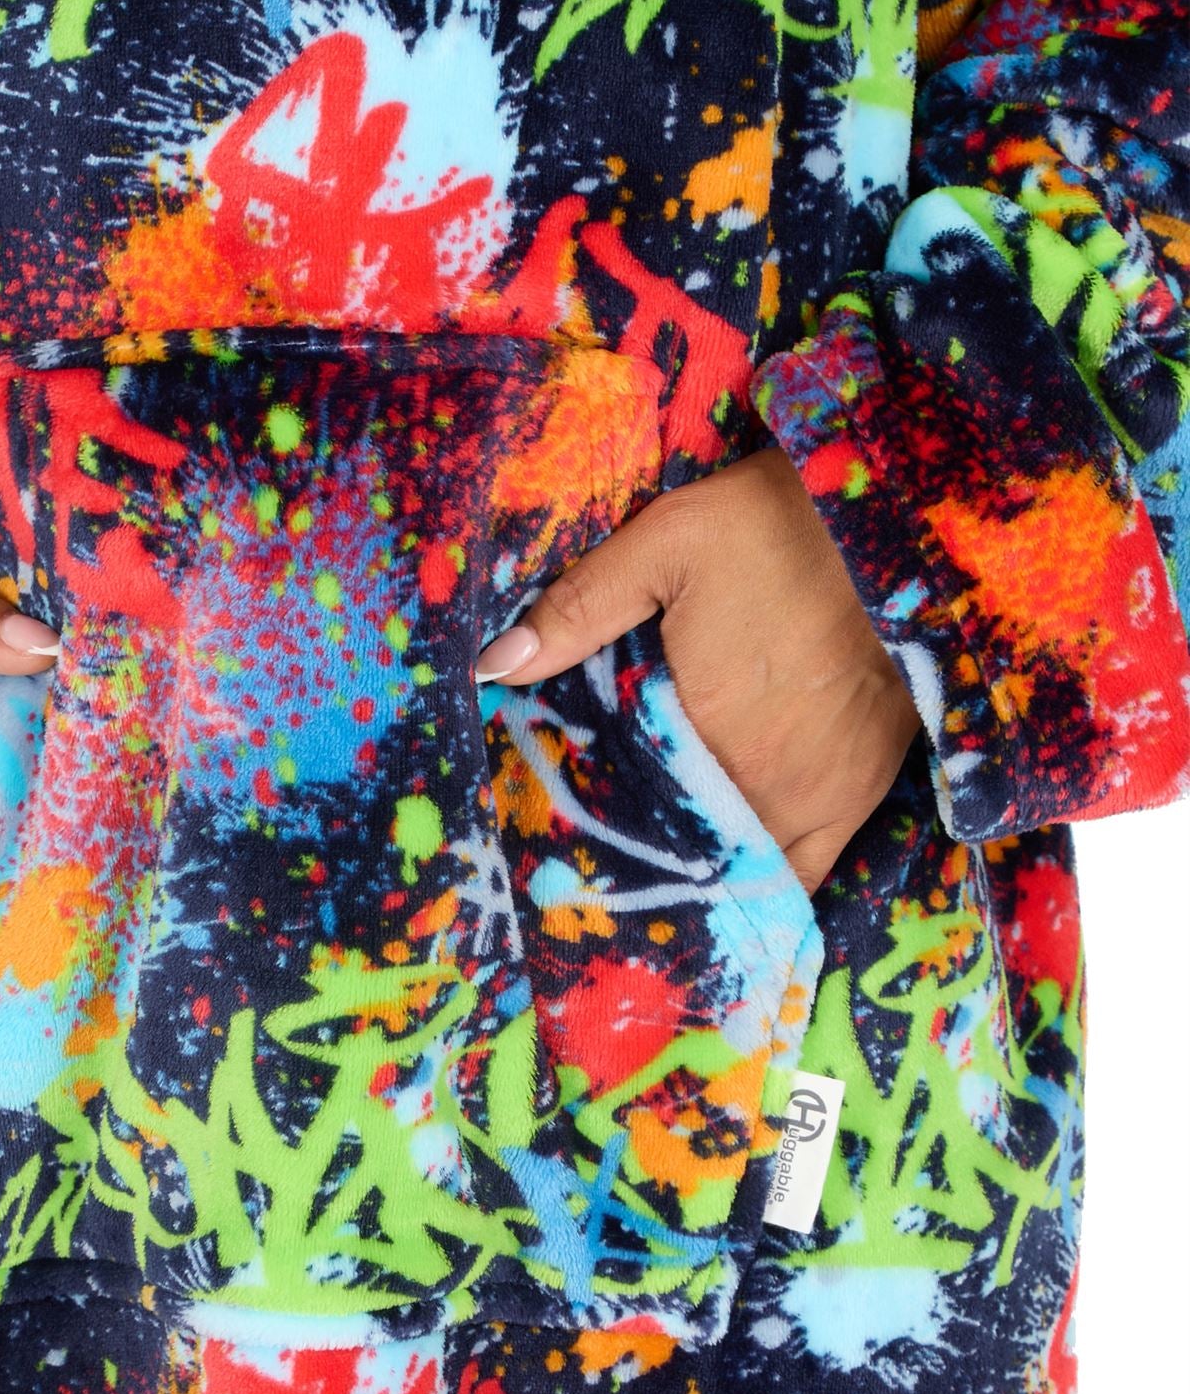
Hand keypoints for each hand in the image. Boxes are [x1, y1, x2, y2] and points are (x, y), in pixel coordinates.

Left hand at [474, 447, 919, 893]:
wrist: (901, 511)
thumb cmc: (777, 524)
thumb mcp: (664, 545)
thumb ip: (577, 610)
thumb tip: (492, 668)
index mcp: (708, 740)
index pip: (631, 825)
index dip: (597, 840)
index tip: (559, 854)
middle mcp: (770, 790)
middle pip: (688, 859)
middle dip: (643, 864)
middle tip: (597, 867)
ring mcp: (827, 798)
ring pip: (745, 874)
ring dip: (702, 876)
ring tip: (656, 875)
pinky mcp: (869, 789)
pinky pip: (808, 869)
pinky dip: (768, 881)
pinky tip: (730, 882)